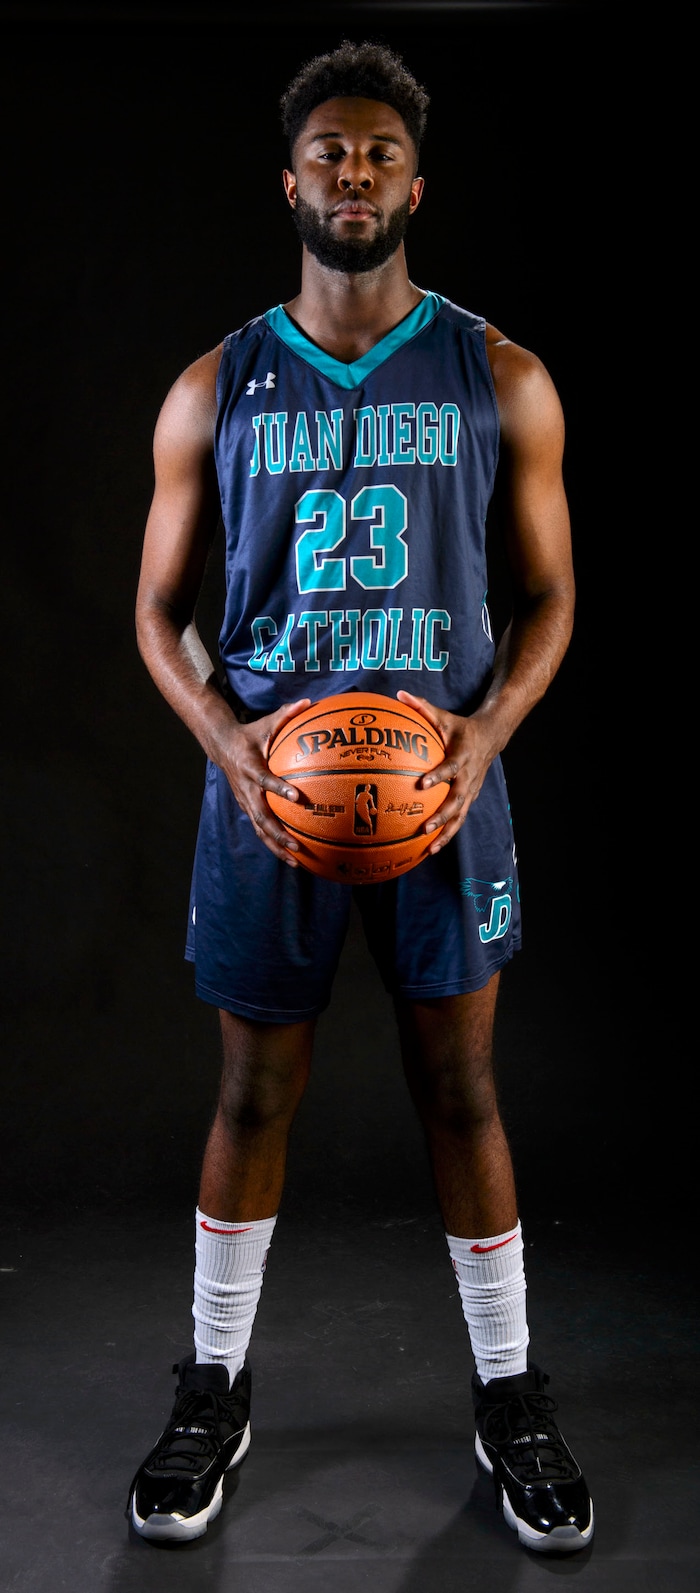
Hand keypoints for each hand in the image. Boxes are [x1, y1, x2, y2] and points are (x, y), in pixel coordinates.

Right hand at [220, 698, 310, 865]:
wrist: (221, 746)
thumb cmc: (250, 734)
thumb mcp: (266, 722)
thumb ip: (286, 714)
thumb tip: (308, 702)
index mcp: (250, 767)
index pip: (264, 780)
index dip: (279, 788)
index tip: (296, 796)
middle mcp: (246, 788)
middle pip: (260, 816)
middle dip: (277, 832)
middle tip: (296, 843)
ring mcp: (245, 801)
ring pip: (259, 829)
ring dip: (275, 845)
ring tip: (295, 860)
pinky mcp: (248, 808)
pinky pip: (260, 829)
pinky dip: (273, 843)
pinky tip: (291, 856)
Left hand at [396, 690, 495, 852]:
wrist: (491, 737)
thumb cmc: (461, 727)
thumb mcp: (444, 715)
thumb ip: (422, 707)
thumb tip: (399, 694)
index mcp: (462, 756)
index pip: (451, 768)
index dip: (439, 776)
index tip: (423, 784)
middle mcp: (468, 777)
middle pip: (458, 800)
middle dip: (442, 815)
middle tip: (425, 827)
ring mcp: (471, 790)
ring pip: (460, 816)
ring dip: (446, 833)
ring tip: (430, 849)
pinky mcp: (470, 798)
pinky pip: (459, 819)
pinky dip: (448, 834)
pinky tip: (431, 849)